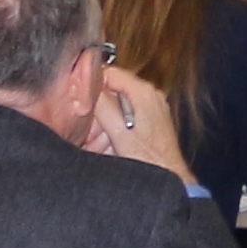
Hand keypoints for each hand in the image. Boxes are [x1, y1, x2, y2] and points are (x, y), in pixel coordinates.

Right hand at [87, 61, 191, 179]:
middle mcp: (150, 95)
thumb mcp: (118, 130)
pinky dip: (113, 127)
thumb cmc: (147, 158)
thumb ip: (103, 104)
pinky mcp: (150, 121)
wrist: (168, 176)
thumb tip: (87, 85)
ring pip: (116, 104)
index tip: (78, 98)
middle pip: (112, 88)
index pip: (110, 71)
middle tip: (89, 125)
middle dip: (96, 106)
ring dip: (103, 120)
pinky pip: (124, 116)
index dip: (91, 83)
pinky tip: (111, 144)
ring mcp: (152, 108)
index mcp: (144, 92)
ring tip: (103, 140)